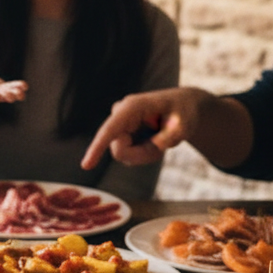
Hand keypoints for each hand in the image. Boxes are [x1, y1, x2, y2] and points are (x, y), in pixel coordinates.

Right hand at [81, 88, 205, 169]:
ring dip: (144, 154)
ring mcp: (118, 122)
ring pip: (124, 154)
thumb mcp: (186, 123)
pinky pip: (127, 153)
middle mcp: (119, 113)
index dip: (97, 147)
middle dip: (142, 155)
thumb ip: (174, 135)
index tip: (86, 166)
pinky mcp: (120, 131)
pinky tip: (154, 141)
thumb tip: (158, 145)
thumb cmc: (184, 112)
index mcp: (132, 107)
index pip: (110, 130)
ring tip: (162, 140)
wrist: (183, 107)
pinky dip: (143, 153)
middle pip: (120, 149)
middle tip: (165, 145)